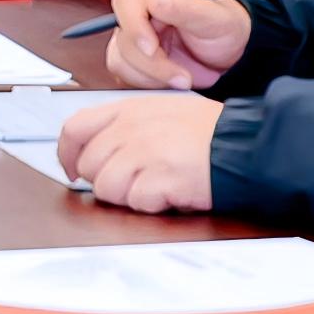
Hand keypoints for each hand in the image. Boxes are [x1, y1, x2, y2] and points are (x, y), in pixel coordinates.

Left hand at [57, 92, 224, 213]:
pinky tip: (170, 192)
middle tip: (134, 182)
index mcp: (127, 109)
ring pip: (106, 187)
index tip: (72, 170)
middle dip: (105, 180)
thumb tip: (97, 148)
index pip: (74, 128)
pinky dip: (150, 204)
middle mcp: (129, 129)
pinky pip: (135, 201)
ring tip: (155, 186)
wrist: (246, 144)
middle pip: (88, 165)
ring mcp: (143, 153)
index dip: (66, 154)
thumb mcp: (162, 112)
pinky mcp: (159, 179)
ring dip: (127, 195)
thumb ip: (127, 125)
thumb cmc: (210, 132)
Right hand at [101, 0, 256, 91]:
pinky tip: (172, 80)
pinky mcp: (133, 59)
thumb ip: (186, 8)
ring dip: (152, 76)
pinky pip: (127, 75)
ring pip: (121, 60)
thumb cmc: (226, 27)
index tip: (153, 49)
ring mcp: (133, 36)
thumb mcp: (216, 17)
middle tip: (183, 77)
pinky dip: (150, 84)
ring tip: (184, 79)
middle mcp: (138, 10)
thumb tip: (154, 1)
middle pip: (122, 36)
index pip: (125, 1)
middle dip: (152, 63)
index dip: (134, 26)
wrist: (230, 55)